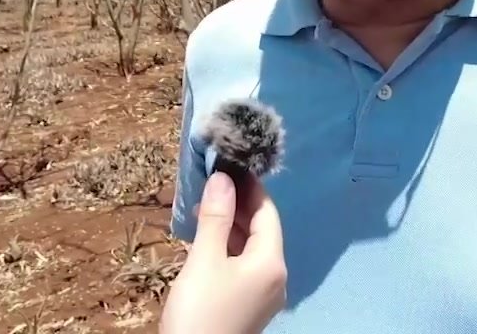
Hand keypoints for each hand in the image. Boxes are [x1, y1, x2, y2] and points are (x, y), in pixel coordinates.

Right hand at [160, 171, 286, 333]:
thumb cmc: (200, 311)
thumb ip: (216, 218)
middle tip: (213, 182)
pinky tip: (208, 239)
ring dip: (232, 226)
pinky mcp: (249, 306)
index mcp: (272, 262)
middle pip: (263, 230)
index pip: (268, 213)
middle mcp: (276, 277)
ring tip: (206, 206)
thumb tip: (224, 178)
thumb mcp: (205, 260)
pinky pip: (244, 266)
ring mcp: (264, 294)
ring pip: (252, 249)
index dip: (249, 187)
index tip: (229, 165)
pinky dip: (229, 247)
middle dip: (239, 205)